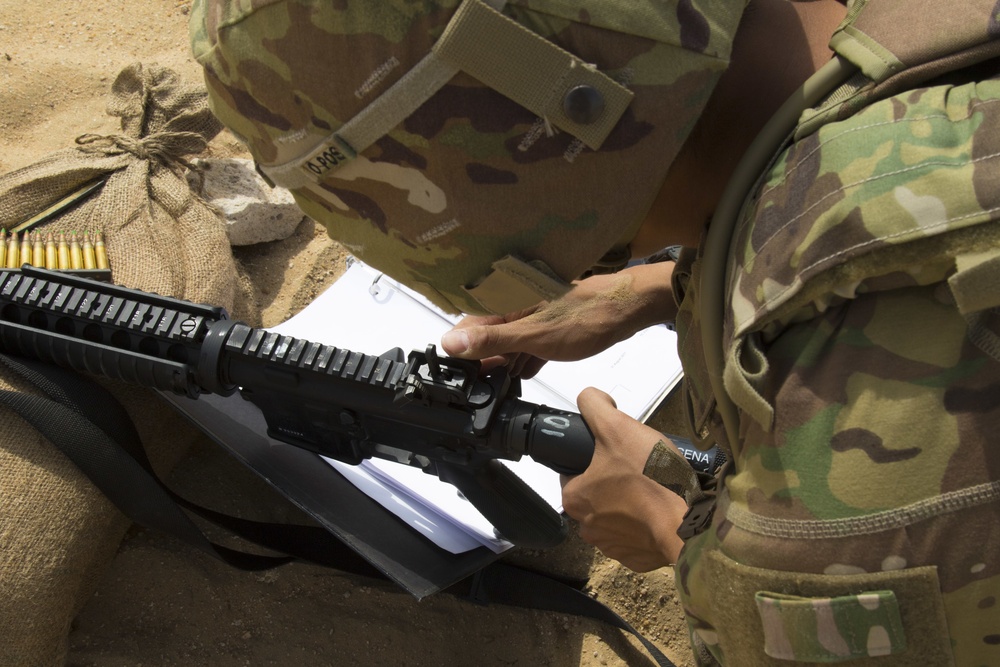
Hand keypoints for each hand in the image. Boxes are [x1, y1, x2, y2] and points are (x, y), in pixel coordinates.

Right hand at [441, 263, 675, 377]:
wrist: (629, 307)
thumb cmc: (587, 316)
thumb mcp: (534, 335)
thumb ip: (493, 340)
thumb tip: (450, 343)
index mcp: (506, 305)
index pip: (466, 327)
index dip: (458, 352)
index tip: (456, 378)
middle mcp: (516, 309)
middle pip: (486, 337)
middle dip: (481, 361)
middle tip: (476, 389)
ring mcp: (535, 318)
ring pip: (508, 343)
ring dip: (502, 363)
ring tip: (495, 388)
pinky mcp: (551, 328)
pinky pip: (528, 345)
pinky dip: (523, 360)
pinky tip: (521, 376)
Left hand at [561, 388, 686, 570]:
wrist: (688, 524)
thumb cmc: (650, 476)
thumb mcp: (617, 427)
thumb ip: (594, 405)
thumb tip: (589, 399)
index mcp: (574, 498)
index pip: (574, 470)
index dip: (594, 456)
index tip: (616, 451)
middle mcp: (587, 527)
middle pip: (597, 492)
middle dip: (615, 480)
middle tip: (640, 467)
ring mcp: (612, 546)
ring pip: (617, 515)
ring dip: (631, 503)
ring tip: (654, 487)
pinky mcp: (636, 558)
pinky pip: (637, 536)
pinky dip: (647, 524)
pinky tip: (661, 510)